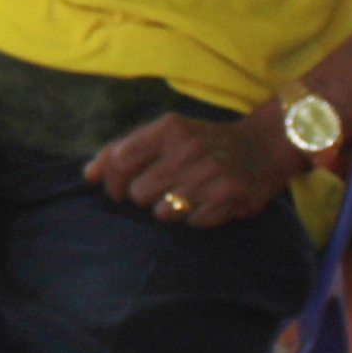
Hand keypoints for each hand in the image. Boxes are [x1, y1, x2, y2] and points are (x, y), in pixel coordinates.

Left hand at [86, 110, 297, 228]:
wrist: (264, 146)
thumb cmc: (202, 141)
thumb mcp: (166, 132)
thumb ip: (125, 149)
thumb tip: (87, 175)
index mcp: (169, 129)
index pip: (120, 160)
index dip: (111, 181)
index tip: (115, 189)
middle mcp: (188, 150)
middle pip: (138, 192)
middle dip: (142, 197)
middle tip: (159, 190)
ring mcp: (210, 175)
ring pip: (163, 212)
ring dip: (168, 210)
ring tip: (184, 196)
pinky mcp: (229, 199)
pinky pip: (192, 223)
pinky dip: (195, 217)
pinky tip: (206, 202)